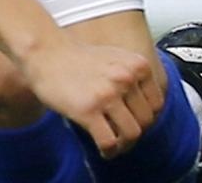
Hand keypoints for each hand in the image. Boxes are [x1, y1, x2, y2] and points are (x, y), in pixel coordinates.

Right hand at [19, 32, 165, 156]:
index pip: (157, 104)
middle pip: (146, 121)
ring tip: (113, 142)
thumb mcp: (114, 58)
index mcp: (136, 65)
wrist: (44, 52)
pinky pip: (109, 141)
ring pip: (131, 134)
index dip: (145, 117)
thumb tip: (144, 106)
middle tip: (122, 135)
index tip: (135, 121)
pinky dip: (108, 150)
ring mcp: (107, 94)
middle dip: (134, 131)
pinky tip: (103, 148)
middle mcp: (125, 78)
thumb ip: (132, 78)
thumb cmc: (74, 56)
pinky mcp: (88, 110)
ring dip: (123, 144)